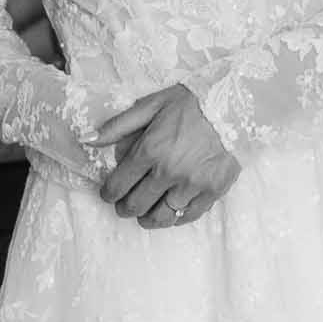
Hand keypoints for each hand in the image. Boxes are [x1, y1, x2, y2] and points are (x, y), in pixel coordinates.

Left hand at [91, 83, 239, 228]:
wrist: (236, 106)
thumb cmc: (191, 103)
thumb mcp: (151, 105)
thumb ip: (118, 125)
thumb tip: (87, 139)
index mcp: (150, 150)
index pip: (118, 185)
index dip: (109, 193)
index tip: (108, 194)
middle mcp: (168, 172)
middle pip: (136, 205)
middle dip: (125, 208)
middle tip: (124, 205)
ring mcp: (192, 186)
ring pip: (161, 217)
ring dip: (148, 218)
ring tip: (145, 213)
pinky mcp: (212, 192)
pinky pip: (187, 216)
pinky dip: (175, 218)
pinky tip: (170, 210)